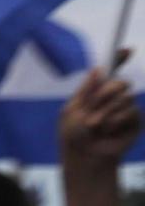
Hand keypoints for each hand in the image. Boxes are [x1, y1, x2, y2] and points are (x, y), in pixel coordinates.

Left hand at [58, 61, 139, 175]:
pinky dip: (116, 120)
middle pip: (121, 83)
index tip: (127, 49)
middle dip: (106, 93)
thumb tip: (97, 68)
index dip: (119, 58)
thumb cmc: (73, 134)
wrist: (84, 155)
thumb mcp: (72, 110)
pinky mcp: (134, 121)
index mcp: (96, 92)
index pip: (111, 71)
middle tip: (93, 106)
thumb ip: (86, 90)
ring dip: (107, 111)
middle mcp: (112, 97)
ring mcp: (124, 109)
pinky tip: (108, 131)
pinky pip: (131, 112)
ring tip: (95, 125)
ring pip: (126, 98)